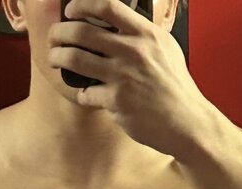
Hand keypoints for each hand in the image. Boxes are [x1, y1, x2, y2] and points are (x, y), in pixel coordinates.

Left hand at [48, 0, 213, 158]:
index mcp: (146, 34)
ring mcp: (124, 76)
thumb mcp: (166, 50)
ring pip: (75, 59)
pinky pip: (86, 93)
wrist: (188, 123)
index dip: (81, 4)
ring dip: (58, 58)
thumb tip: (118, 26)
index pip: (107, 6)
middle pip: (82, 31)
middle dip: (60, 33)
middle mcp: (133, 51)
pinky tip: (86, 95)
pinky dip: (82, 94)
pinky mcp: (118, 101)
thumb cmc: (176, 89)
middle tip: (53, 39)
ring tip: (54, 60)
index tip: (70, 11)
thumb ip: (143, 36)